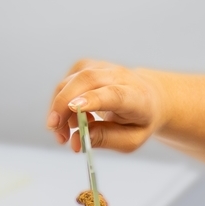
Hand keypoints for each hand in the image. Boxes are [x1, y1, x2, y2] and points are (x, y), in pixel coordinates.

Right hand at [46, 60, 165, 152]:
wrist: (149, 97)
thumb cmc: (139, 121)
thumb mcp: (131, 139)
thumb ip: (106, 139)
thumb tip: (79, 138)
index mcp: (136, 96)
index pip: (113, 94)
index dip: (92, 100)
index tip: (74, 108)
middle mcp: (119, 76)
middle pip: (86, 80)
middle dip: (63, 103)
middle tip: (54, 129)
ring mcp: (101, 67)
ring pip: (70, 81)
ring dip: (58, 108)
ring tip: (63, 135)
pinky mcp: (87, 66)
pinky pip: (66, 82)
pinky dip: (60, 103)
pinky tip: (70, 120)